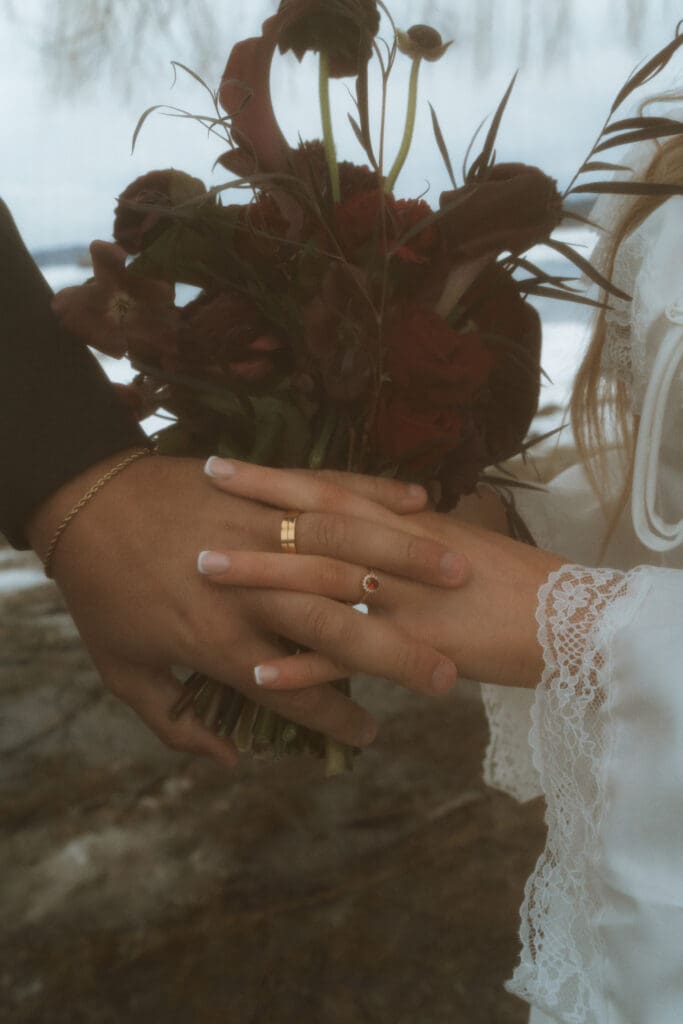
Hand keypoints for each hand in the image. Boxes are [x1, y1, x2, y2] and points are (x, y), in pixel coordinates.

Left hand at [26, 452, 464, 762]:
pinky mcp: (268, 497)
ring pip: (353, 556)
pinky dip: (376, 495)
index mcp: (224, 646)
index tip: (373, 737)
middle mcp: (259, 597)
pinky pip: (331, 493)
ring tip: (461, 581)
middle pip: (347, 631)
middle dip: (404, 656)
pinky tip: (417, 500)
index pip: (301, 697)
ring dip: (412, 567)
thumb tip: (226, 754)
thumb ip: (174, 721)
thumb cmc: (100, 592)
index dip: (341, 721)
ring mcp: (268, 541)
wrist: (83, 505)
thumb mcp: (124, 671)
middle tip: (447, 678)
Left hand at [199, 463, 563, 689]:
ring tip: (205, 572)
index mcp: (405, 523)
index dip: (274, 477)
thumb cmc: (514, 579)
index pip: (329, 490)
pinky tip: (258, 672)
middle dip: (253, 512)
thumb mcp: (454, 541)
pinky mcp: (413, 647)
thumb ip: (406, 532)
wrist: (568, 618)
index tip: (221, 465)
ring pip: (321, 582)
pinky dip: (301, 667)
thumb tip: (371, 518)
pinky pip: (347, 659)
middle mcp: (397, 552)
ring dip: (261, 577)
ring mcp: (402, 599)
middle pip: (315, 524)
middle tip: (195, 502)